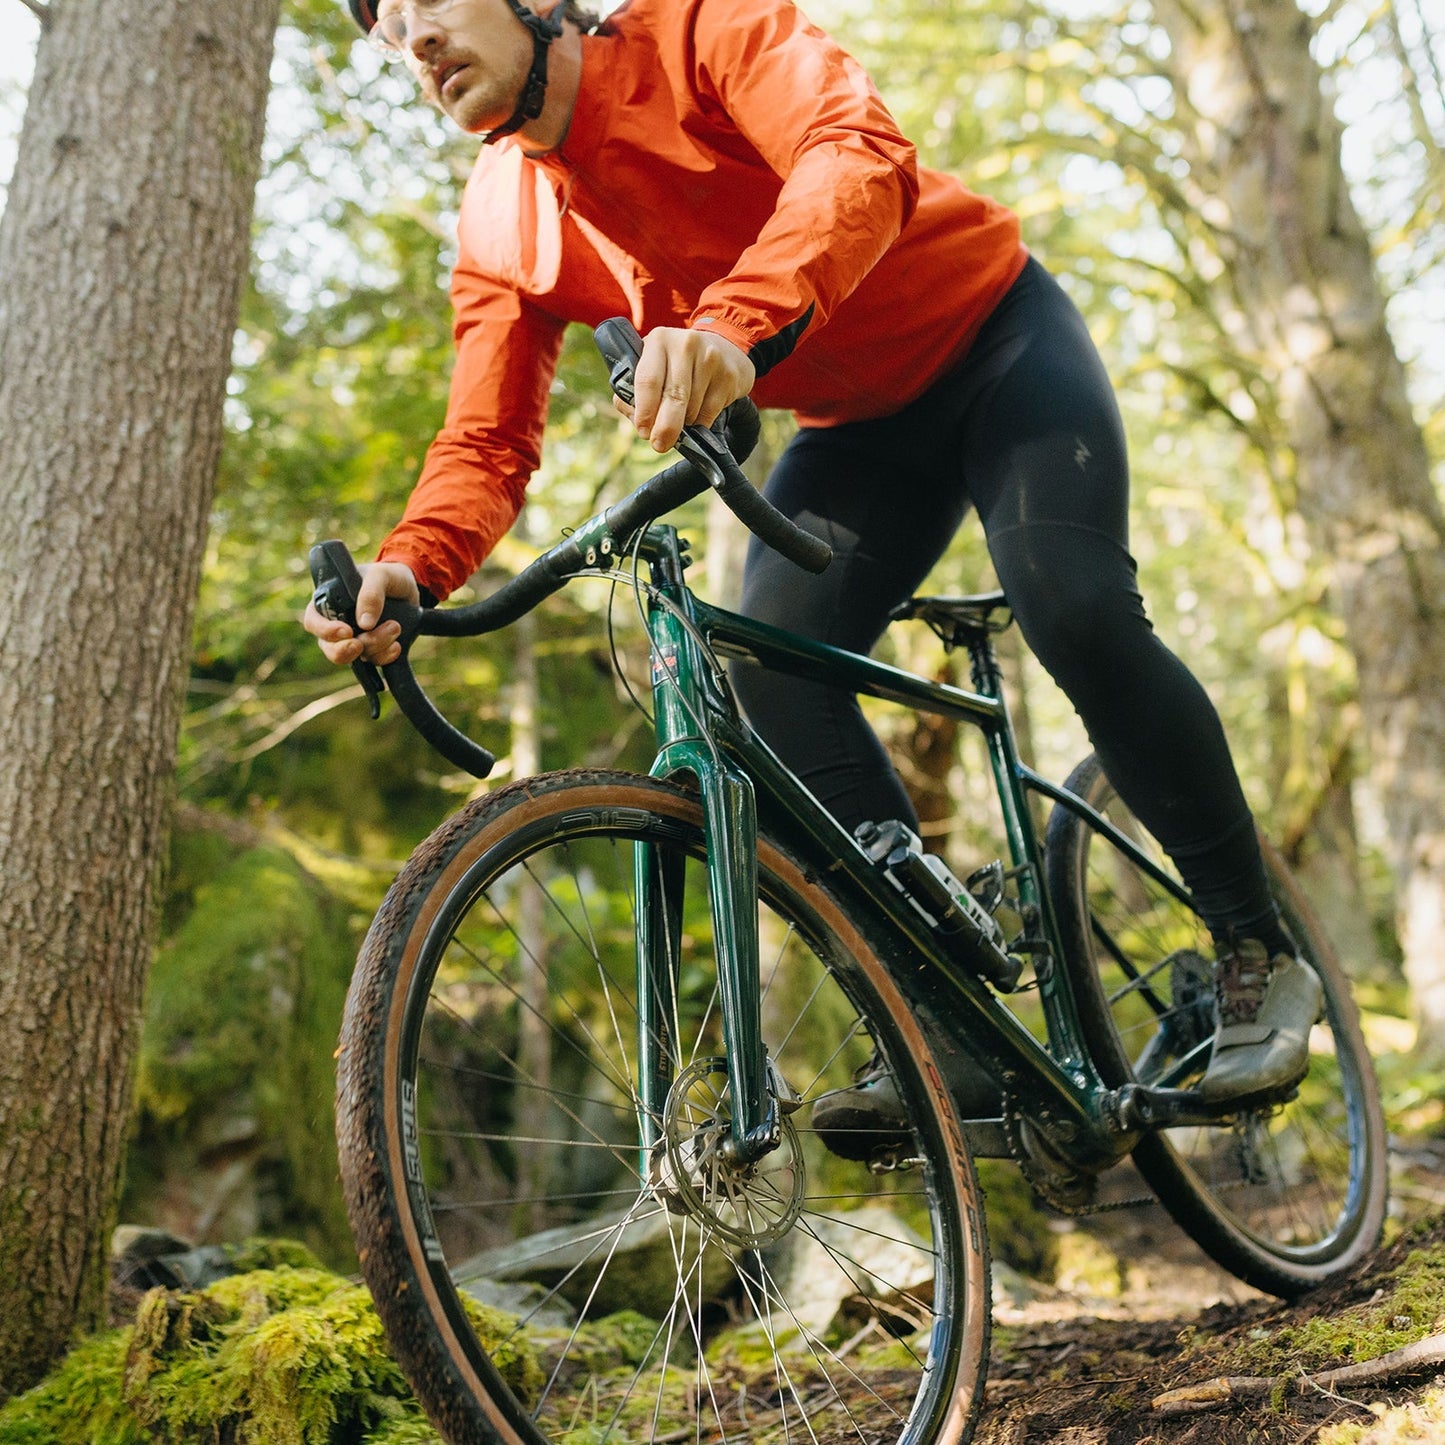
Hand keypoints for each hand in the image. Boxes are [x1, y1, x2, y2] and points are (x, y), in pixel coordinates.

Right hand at [302, 560, 419, 667]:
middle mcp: (338, 624)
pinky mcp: (374, 650)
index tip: (346, 631)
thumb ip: (371, 594)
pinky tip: (396, 646)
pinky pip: (375, 662)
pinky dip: (385, 657)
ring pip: (356, 656)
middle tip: (361, 644)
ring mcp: (356, 639)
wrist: (412, 588)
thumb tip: (364, 624)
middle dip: (346, 650)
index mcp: (329, 602)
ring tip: (395, 627)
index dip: (325, 630)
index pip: (313, 621)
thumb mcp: (381, 575)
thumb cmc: (388, 576)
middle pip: (330, 648)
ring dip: (375, 646)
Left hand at [617, 327, 755, 451]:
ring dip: (683, 424)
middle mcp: (685, 345)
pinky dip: (700, 422)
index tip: (643, 431)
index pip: (648, 380)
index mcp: (659, 340)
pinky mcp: (728, 375)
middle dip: (665, 427)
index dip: (644, 411)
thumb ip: (634, 391)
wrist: (724, 349)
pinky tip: (697, 414)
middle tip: (660, 445)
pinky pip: (709, 413)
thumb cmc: (677, 364)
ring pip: (692, 408)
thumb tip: (637, 422)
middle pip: (673, 396)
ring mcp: (710, 359)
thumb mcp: (653, 365)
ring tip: (680, 418)